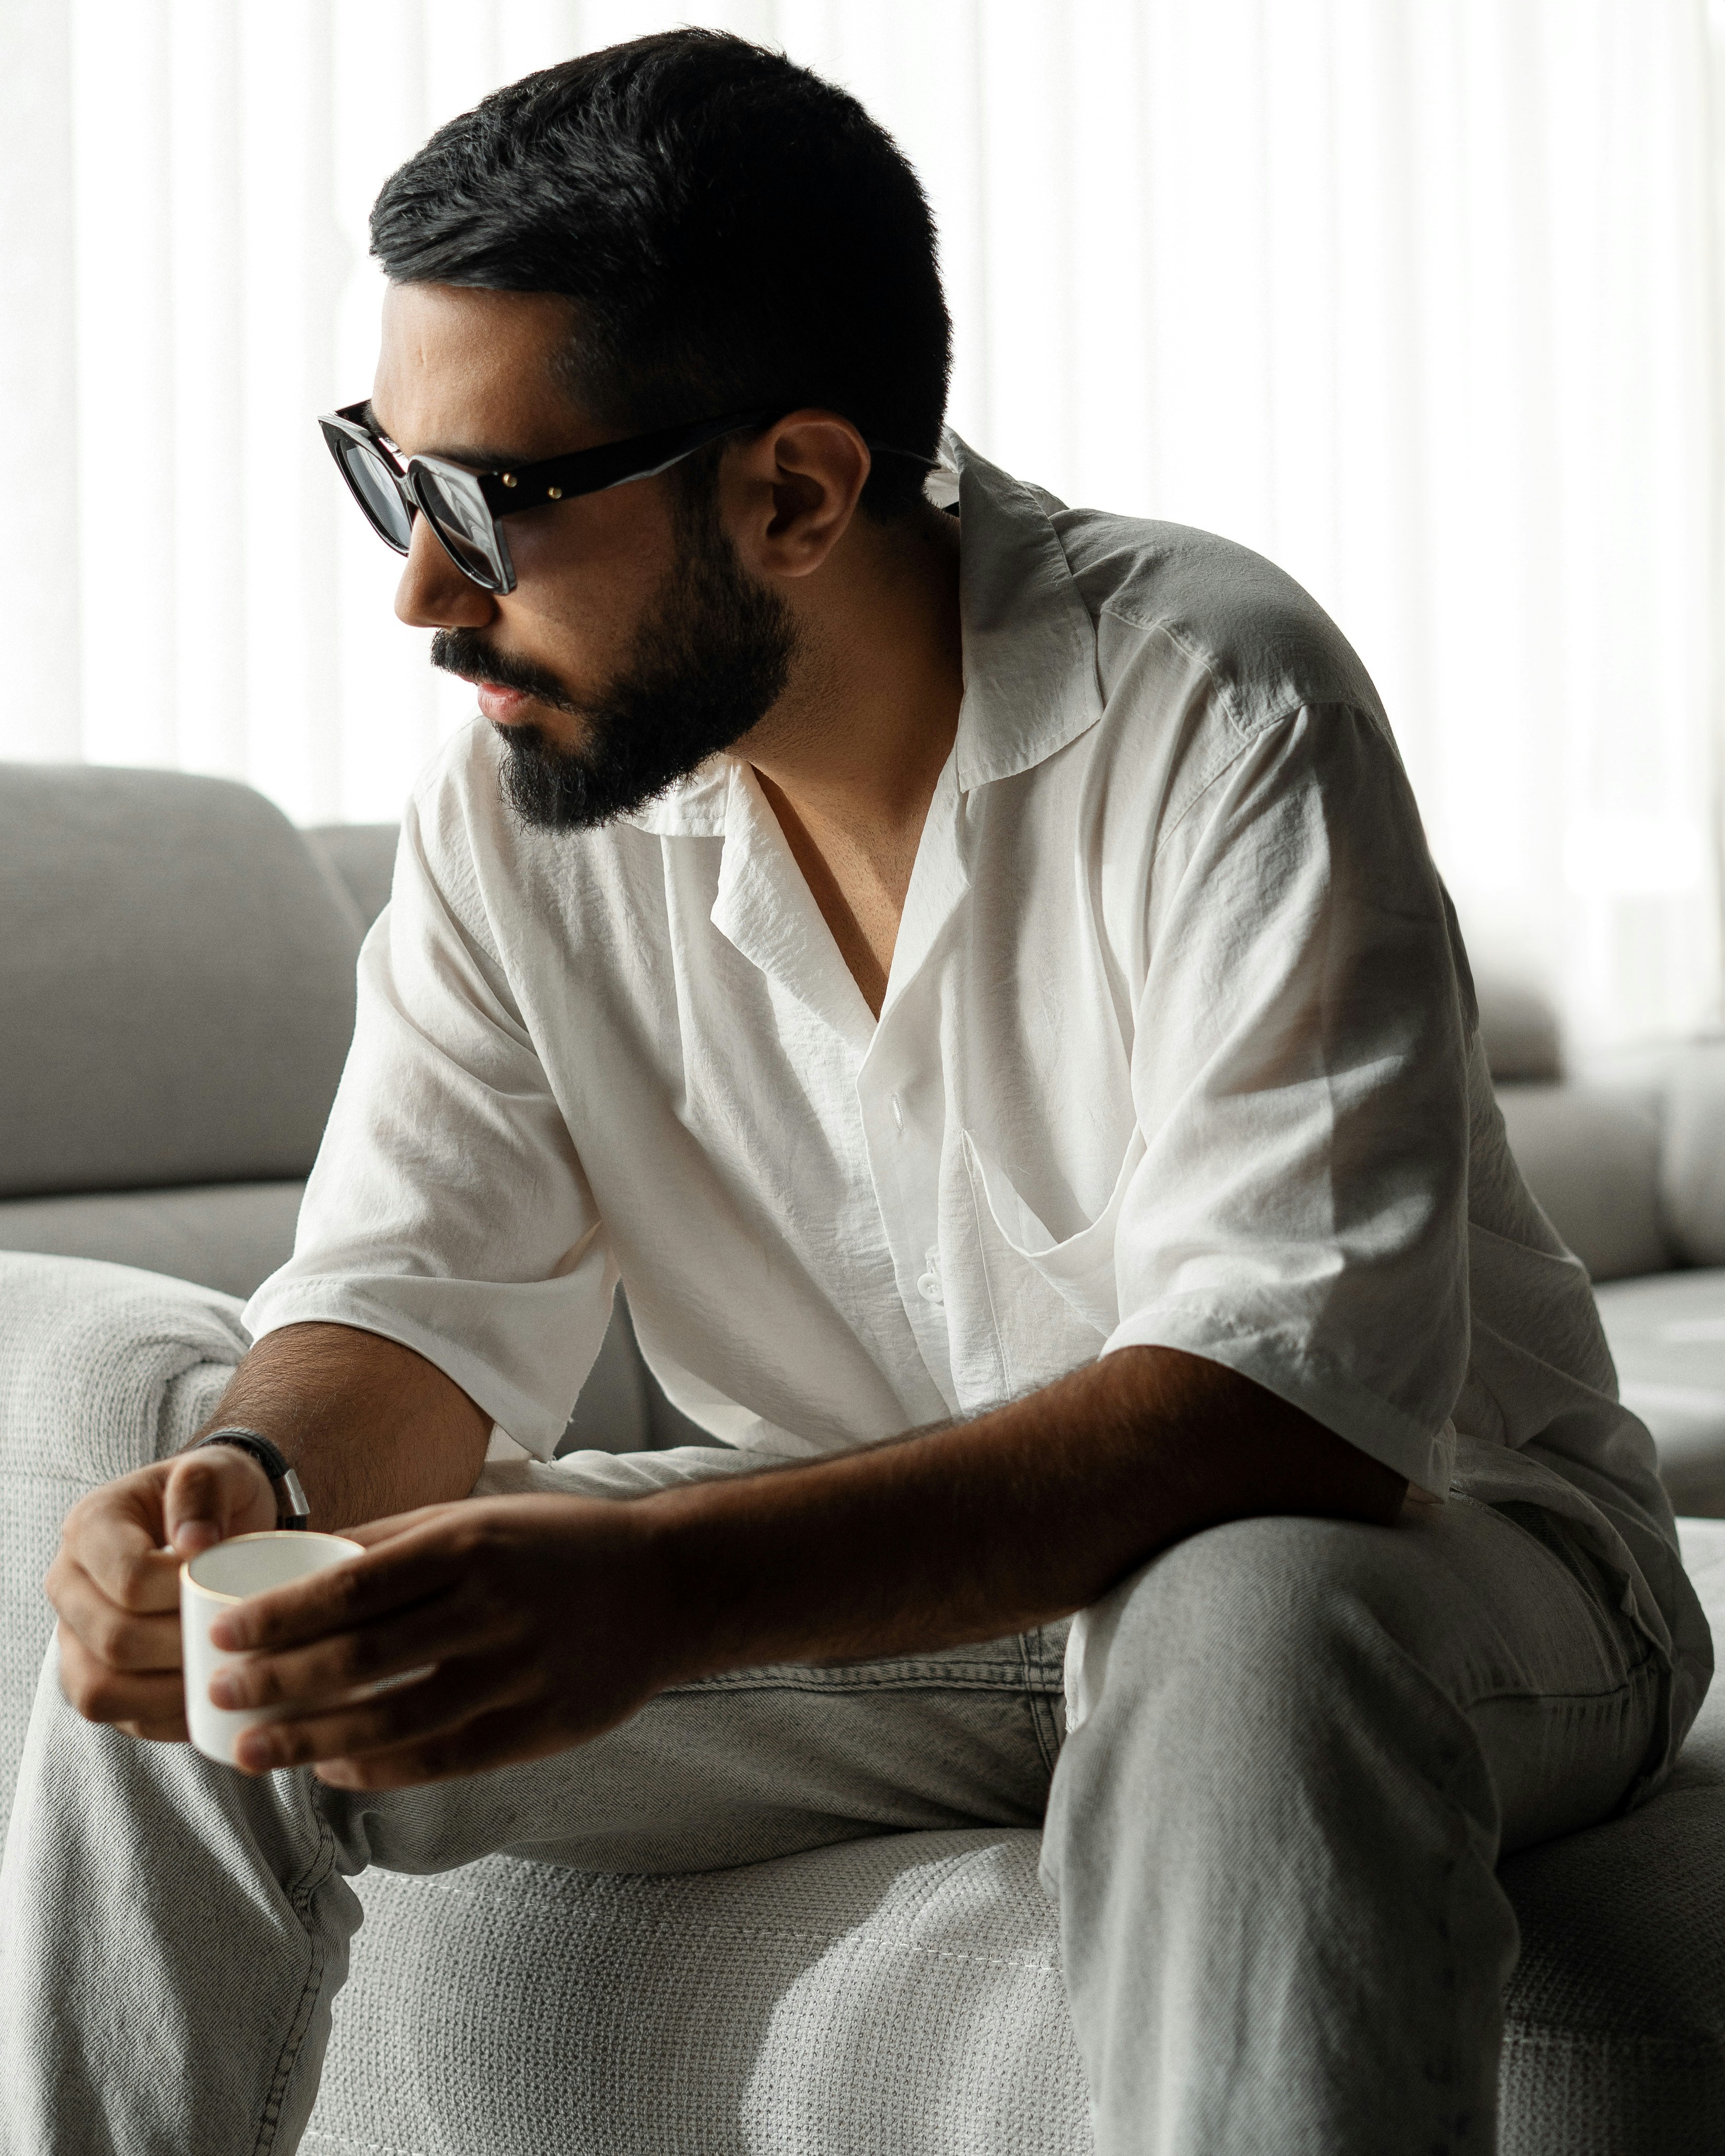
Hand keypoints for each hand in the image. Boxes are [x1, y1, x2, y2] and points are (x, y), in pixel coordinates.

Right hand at [46, 1445, 277, 1739]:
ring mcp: (74, 1638)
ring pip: (100, 1691)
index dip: (184, 1592)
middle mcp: (68, 1585)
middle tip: (242, 1639)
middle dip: (184, 1646)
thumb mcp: (220, 1470)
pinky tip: (212, 1699)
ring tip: (225, 1672)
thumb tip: (196, 1544)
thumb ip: (204, 1486)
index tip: (232, 1583)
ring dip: (170, 1692)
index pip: (129, 1578)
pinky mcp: (95, 1679)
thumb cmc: (217, 1496)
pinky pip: (120, 1718)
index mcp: (90, 1528)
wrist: (217, 1524)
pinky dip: (168, 1718)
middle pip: (114, 1639)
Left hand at [203, 1495, 685, 1787]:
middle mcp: (492, 1606)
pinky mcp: (541, 1727)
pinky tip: (331, 1769)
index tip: (221, 1636)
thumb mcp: (478, 1516)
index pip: (353, 1587)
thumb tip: (295, 1563)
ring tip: (253, 1751)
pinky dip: (377, 1769)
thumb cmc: (556, 1544)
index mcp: (470, 1544)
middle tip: (221, 1698)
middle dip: (279, 1683)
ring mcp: (520, 1672)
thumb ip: (393, 1539)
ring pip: (394, 1719)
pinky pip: (441, 1759)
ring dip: (312, 1739)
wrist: (666, 1585)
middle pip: (363, 1657)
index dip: (280, 1617)